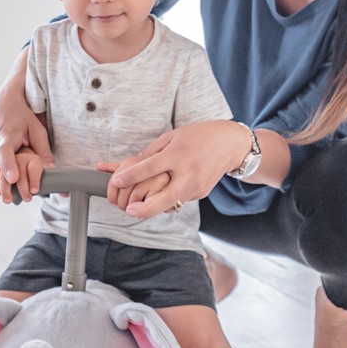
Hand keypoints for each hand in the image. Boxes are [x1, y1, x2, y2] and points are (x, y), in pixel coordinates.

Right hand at [0, 51, 53, 202]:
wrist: (2, 105)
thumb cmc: (21, 116)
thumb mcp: (36, 129)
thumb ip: (43, 151)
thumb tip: (52, 171)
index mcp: (6, 138)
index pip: (4, 154)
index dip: (8, 167)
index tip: (13, 178)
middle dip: (8, 188)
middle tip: (25, 198)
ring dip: (5, 188)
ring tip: (21, 195)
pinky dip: (1, 182)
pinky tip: (14, 183)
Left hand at [103, 121, 250, 219]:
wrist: (230, 144)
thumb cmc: (197, 136)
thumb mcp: (171, 137)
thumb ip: (150, 153)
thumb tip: (126, 165)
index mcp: (178, 154)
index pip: (150, 167)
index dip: (131, 175)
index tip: (116, 180)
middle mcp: (188, 172)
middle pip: (163, 198)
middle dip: (144, 209)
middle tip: (129, 211)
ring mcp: (196, 186)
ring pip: (171, 204)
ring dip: (154, 207)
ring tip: (139, 206)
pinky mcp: (202, 193)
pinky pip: (180, 200)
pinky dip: (168, 200)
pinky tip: (161, 194)